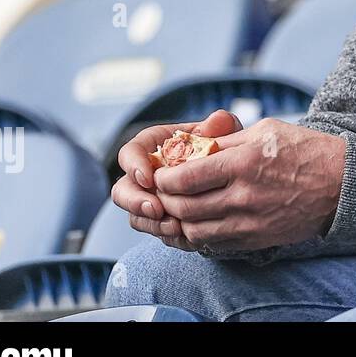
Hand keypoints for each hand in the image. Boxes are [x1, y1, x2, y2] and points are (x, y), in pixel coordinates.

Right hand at [112, 110, 242, 250]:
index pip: (130, 152)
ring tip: (175, 226)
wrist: (232, 179)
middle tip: (156, 209)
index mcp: (154, 146)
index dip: (134, 165)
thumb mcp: (224, 135)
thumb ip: (220, 126)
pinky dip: (166, 235)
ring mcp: (150, 199)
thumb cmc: (223, 150)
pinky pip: (153, 231)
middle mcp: (145, 174)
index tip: (148, 178)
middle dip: (135, 201)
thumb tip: (218, 120)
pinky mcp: (159, 220)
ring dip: (151, 223)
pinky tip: (184, 236)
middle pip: (123, 189)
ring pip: (134, 215)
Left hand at [151, 118, 347, 252]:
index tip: (162, 174)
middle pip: (184, 207)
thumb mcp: (266, 130)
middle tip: (165, 192)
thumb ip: (227, 140)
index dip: (164, 178)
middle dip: (166, 200)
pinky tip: (201, 221)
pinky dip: (200, 234)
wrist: (342, 183)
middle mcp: (243, 195)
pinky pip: (215, 243)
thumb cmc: (306, 150)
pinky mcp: (256, 239)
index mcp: (243, 163)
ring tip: (181, 207)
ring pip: (195, 229)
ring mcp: (250, 221)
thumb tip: (191, 146)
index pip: (184, 178)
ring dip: (181, 220)